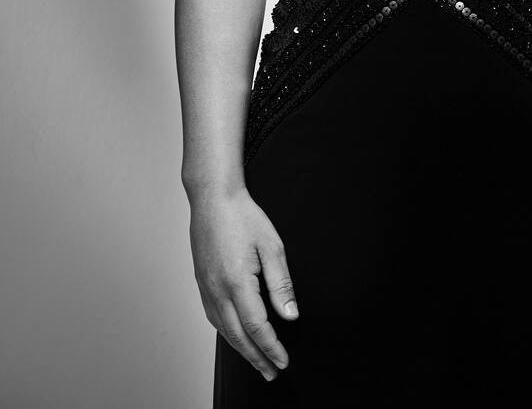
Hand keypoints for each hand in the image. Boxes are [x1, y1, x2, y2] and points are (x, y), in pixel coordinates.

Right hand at [188, 186, 298, 381]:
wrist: (213, 198)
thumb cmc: (244, 217)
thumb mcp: (272, 246)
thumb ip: (281, 284)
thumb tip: (290, 315)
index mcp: (237, 283)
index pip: (257, 327)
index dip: (272, 348)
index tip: (283, 361)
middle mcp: (217, 291)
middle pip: (238, 336)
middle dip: (257, 358)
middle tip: (272, 372)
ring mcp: (206, 288)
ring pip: (223, 330)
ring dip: (241, 350)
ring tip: (257, 362)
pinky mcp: (201, 283)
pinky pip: (214, 318)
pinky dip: (227, 334)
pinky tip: (235, 336)